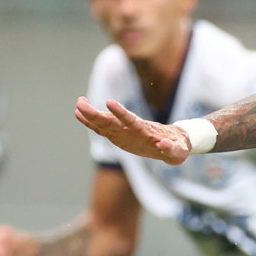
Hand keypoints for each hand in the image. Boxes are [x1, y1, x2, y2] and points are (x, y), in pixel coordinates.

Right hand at [75, 98, 190, 165]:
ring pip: (105, 122)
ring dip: (91, 115)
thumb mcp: (177, 152)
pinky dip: (91, 123)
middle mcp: (132, 128)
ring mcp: (124, 131)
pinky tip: (79, 115)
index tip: (110, 103)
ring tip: (77, 105)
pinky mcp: (119, 136)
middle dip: (96, 113)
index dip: (120, 113)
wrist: (173, 141)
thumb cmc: (177, 147)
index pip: (131, 121)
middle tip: (81, 102)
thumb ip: (171, 150)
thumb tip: (166, 144)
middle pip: (112, 120)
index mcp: (145, 131)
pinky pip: (103, 129)